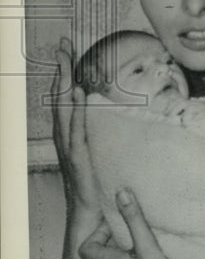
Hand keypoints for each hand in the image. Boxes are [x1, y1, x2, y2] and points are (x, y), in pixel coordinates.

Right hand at [51, 38, 100, 221]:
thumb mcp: (89, 149)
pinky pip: (77, 130)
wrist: (86, 214)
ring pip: (64, 108)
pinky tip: (79, 94)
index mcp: (66, 132)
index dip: (63, 72)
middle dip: (61, 69)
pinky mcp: (78, 157)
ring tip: (66, 60)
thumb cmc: (90, 183)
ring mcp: (68, 146)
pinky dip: (77, 111)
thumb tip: (89, 98)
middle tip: (63, 44)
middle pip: (59, 96)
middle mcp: (63, 135)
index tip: (65, 48)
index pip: (62, 96)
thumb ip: (86, 126)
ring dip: (66, 83)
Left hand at [79, 189, 184, 258]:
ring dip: (122, 254)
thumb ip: (134, 219)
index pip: (85, 248)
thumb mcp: (148, 245)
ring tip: (141, 247)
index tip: (118, 227)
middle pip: (100, 255)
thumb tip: (121, 194)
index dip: (98, 234)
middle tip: (133, 233)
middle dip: (114, 241)